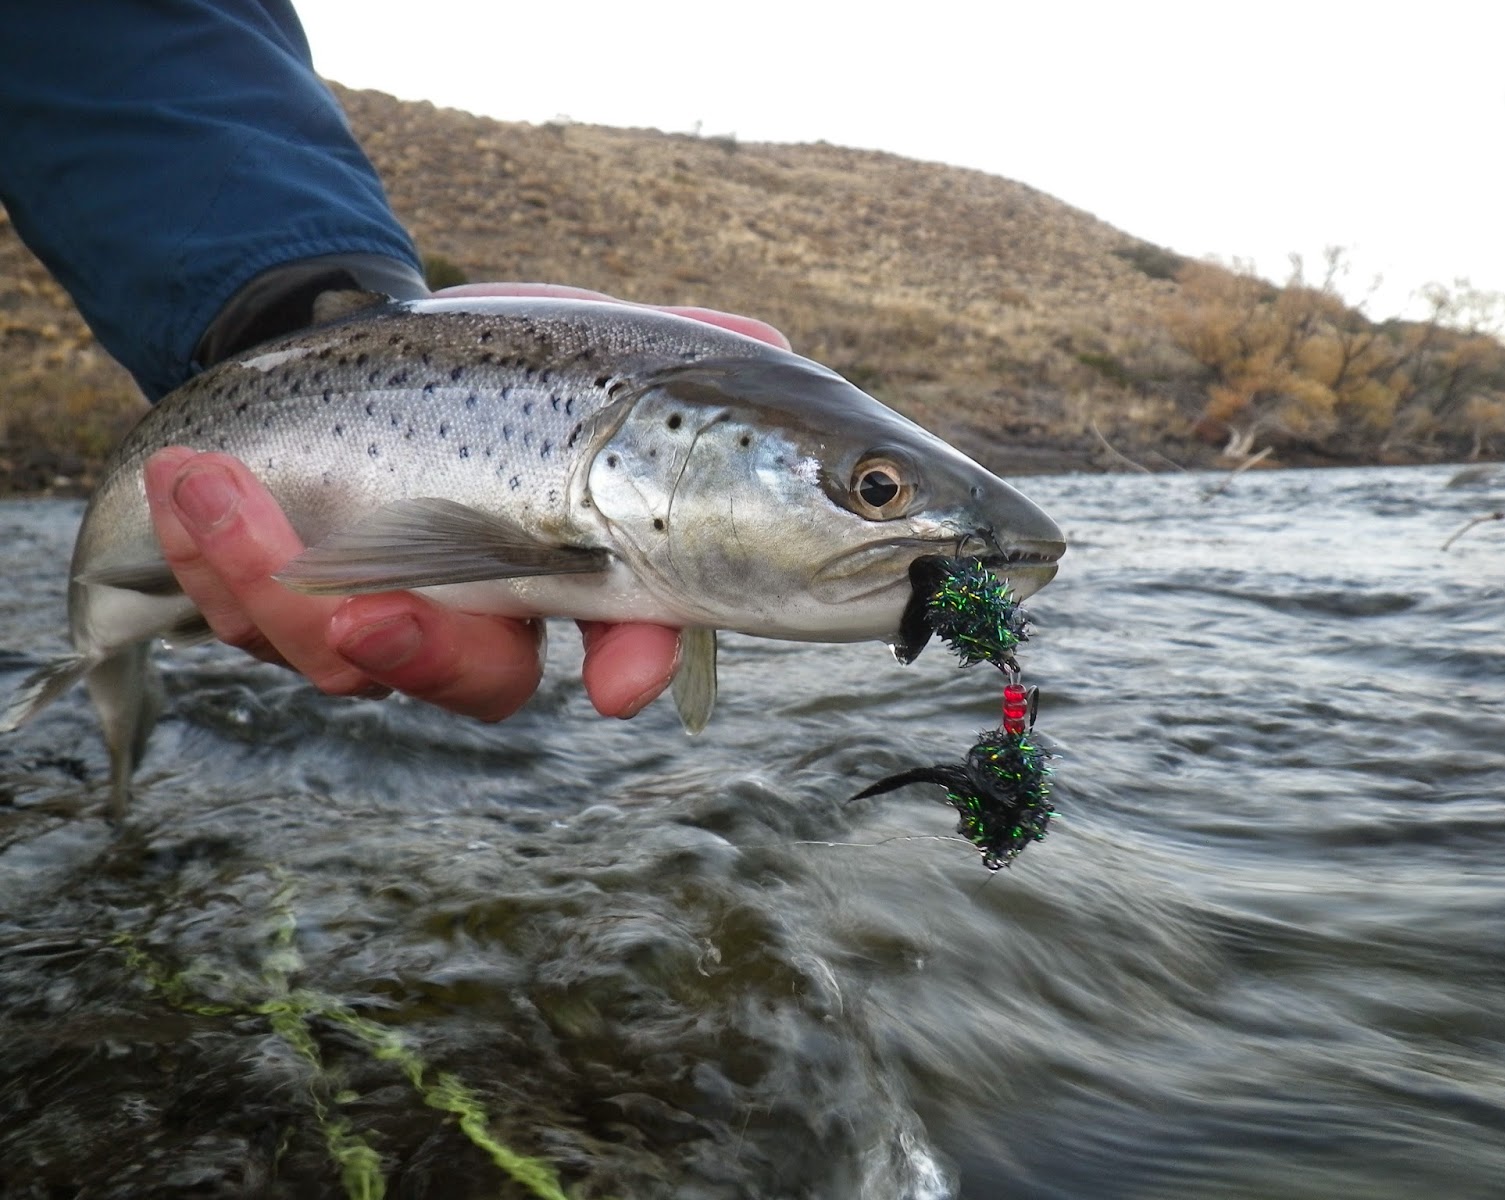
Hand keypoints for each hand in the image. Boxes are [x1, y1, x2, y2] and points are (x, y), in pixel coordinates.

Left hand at [144, 283, 789, 720]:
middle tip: (369, 615)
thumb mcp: (594, 338)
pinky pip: (245, 621)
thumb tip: (774, 355)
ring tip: (209, 484)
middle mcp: (492, 616)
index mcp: (582, 566)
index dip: (632, 660)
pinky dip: (208, 556)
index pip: (627, 631)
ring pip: (341, 663)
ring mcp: (387, 619)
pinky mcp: (285, 608)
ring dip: (267, 586)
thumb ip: (687, 353)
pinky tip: (186, 481)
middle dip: (426, 657)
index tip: (625, 685)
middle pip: (477, 682)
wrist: (351, 342)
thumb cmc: (500, 355)